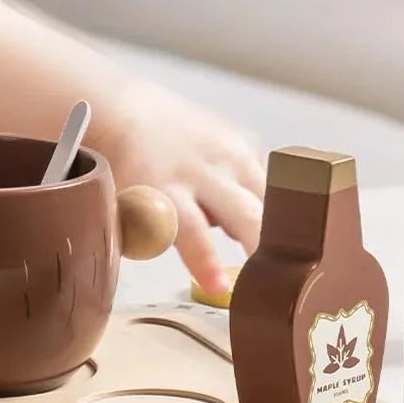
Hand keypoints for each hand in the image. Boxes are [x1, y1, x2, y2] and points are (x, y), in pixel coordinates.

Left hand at [94, 79, 264, 295]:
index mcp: (163, 191)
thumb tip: (201, 271)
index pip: (190, 231)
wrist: (128, 114)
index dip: (207, 261)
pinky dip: (258, 197)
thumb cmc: (127, 172)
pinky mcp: (245, 139)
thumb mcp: (129, 212)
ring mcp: (228, 152)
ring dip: (270, 225)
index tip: (221, 288)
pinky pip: (266, 178)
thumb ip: (157, 242)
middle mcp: (201, 170)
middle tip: (276, 275)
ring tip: (263, 244)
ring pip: (269, 197)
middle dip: (262, 245)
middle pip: (246, 215)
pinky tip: (238, 200)